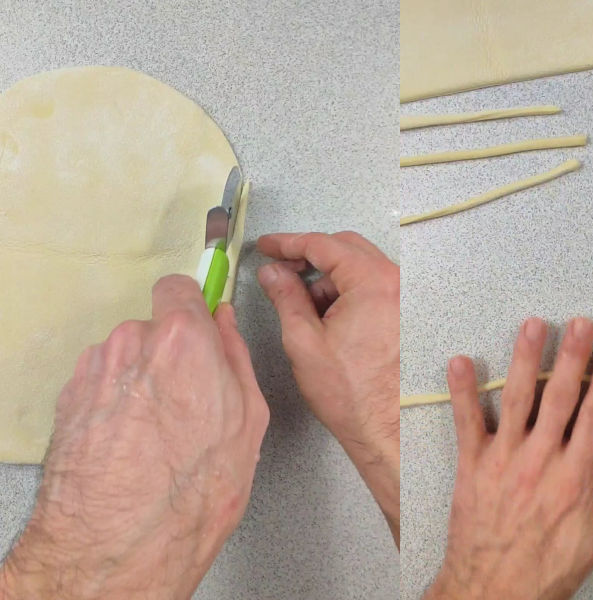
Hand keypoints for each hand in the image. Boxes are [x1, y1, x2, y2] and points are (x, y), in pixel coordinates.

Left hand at [0, 276, 267, 599]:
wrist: (119, 543)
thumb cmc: (192, 491)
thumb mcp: (248, 421)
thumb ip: (236, 358)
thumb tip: (227, 327)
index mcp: (184, 340)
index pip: (180, 287)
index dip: (193, 307)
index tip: (202, 325)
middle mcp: (131, 344)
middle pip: (154, 328)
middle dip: (172, 355)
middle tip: (192, 401)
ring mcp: (94, 372)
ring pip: (127, 358)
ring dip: (142, 381)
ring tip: (161, 432)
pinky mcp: (69, 401)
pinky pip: (102, 385)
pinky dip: (117, 405)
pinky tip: (134, 444)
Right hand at [255, 232, 406, 535]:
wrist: (387, 428)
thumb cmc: (351, 393)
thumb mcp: (304, 340)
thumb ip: (286, 297)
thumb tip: (273, 273)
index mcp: (374, 282)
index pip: (324, 244)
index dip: (288, 243)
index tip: (267, 246)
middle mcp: (398, 283)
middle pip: (346, 249)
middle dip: (309, 257)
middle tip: (279, 271)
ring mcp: (406, 298)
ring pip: (360, 269)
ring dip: (328, 279)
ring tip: (301, 305)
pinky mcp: (407, 314)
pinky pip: (374, 288)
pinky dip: (347, 293)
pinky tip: (326, 317)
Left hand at [425, 317, 592, 599]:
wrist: (491, 593)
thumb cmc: (546, 571)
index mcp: (574, 478)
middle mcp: (539, 462)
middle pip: (560, 398)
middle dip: (572, 357)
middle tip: (580, 323)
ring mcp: (502, 462)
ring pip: (516, 400)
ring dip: (525, 359)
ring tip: (533, 325)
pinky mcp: (471, 467)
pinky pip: (466, 423)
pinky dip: (462, 392)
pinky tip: (461, 361)